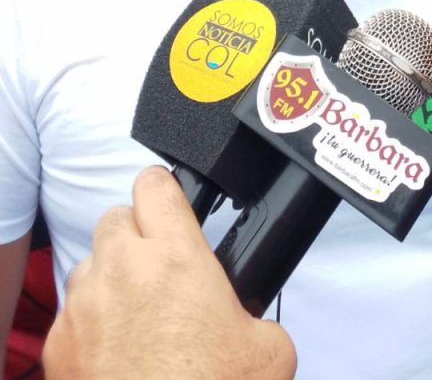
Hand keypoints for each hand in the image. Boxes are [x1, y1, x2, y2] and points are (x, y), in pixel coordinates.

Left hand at [43, 166, 295, 379]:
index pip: (155, 183)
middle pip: (117, 217)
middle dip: (137, 234)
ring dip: (111, 275)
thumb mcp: (270, 349)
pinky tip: (117, 348)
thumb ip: (258, 312)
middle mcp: (123, 270)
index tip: (174, 204)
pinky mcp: (59, 344)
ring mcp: (84, 306)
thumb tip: (250, 319)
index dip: (167, 190)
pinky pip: (71, 310)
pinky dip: (90, 319)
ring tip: (139, 310)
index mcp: (176, 257)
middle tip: (160, 266)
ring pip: (90, 262)